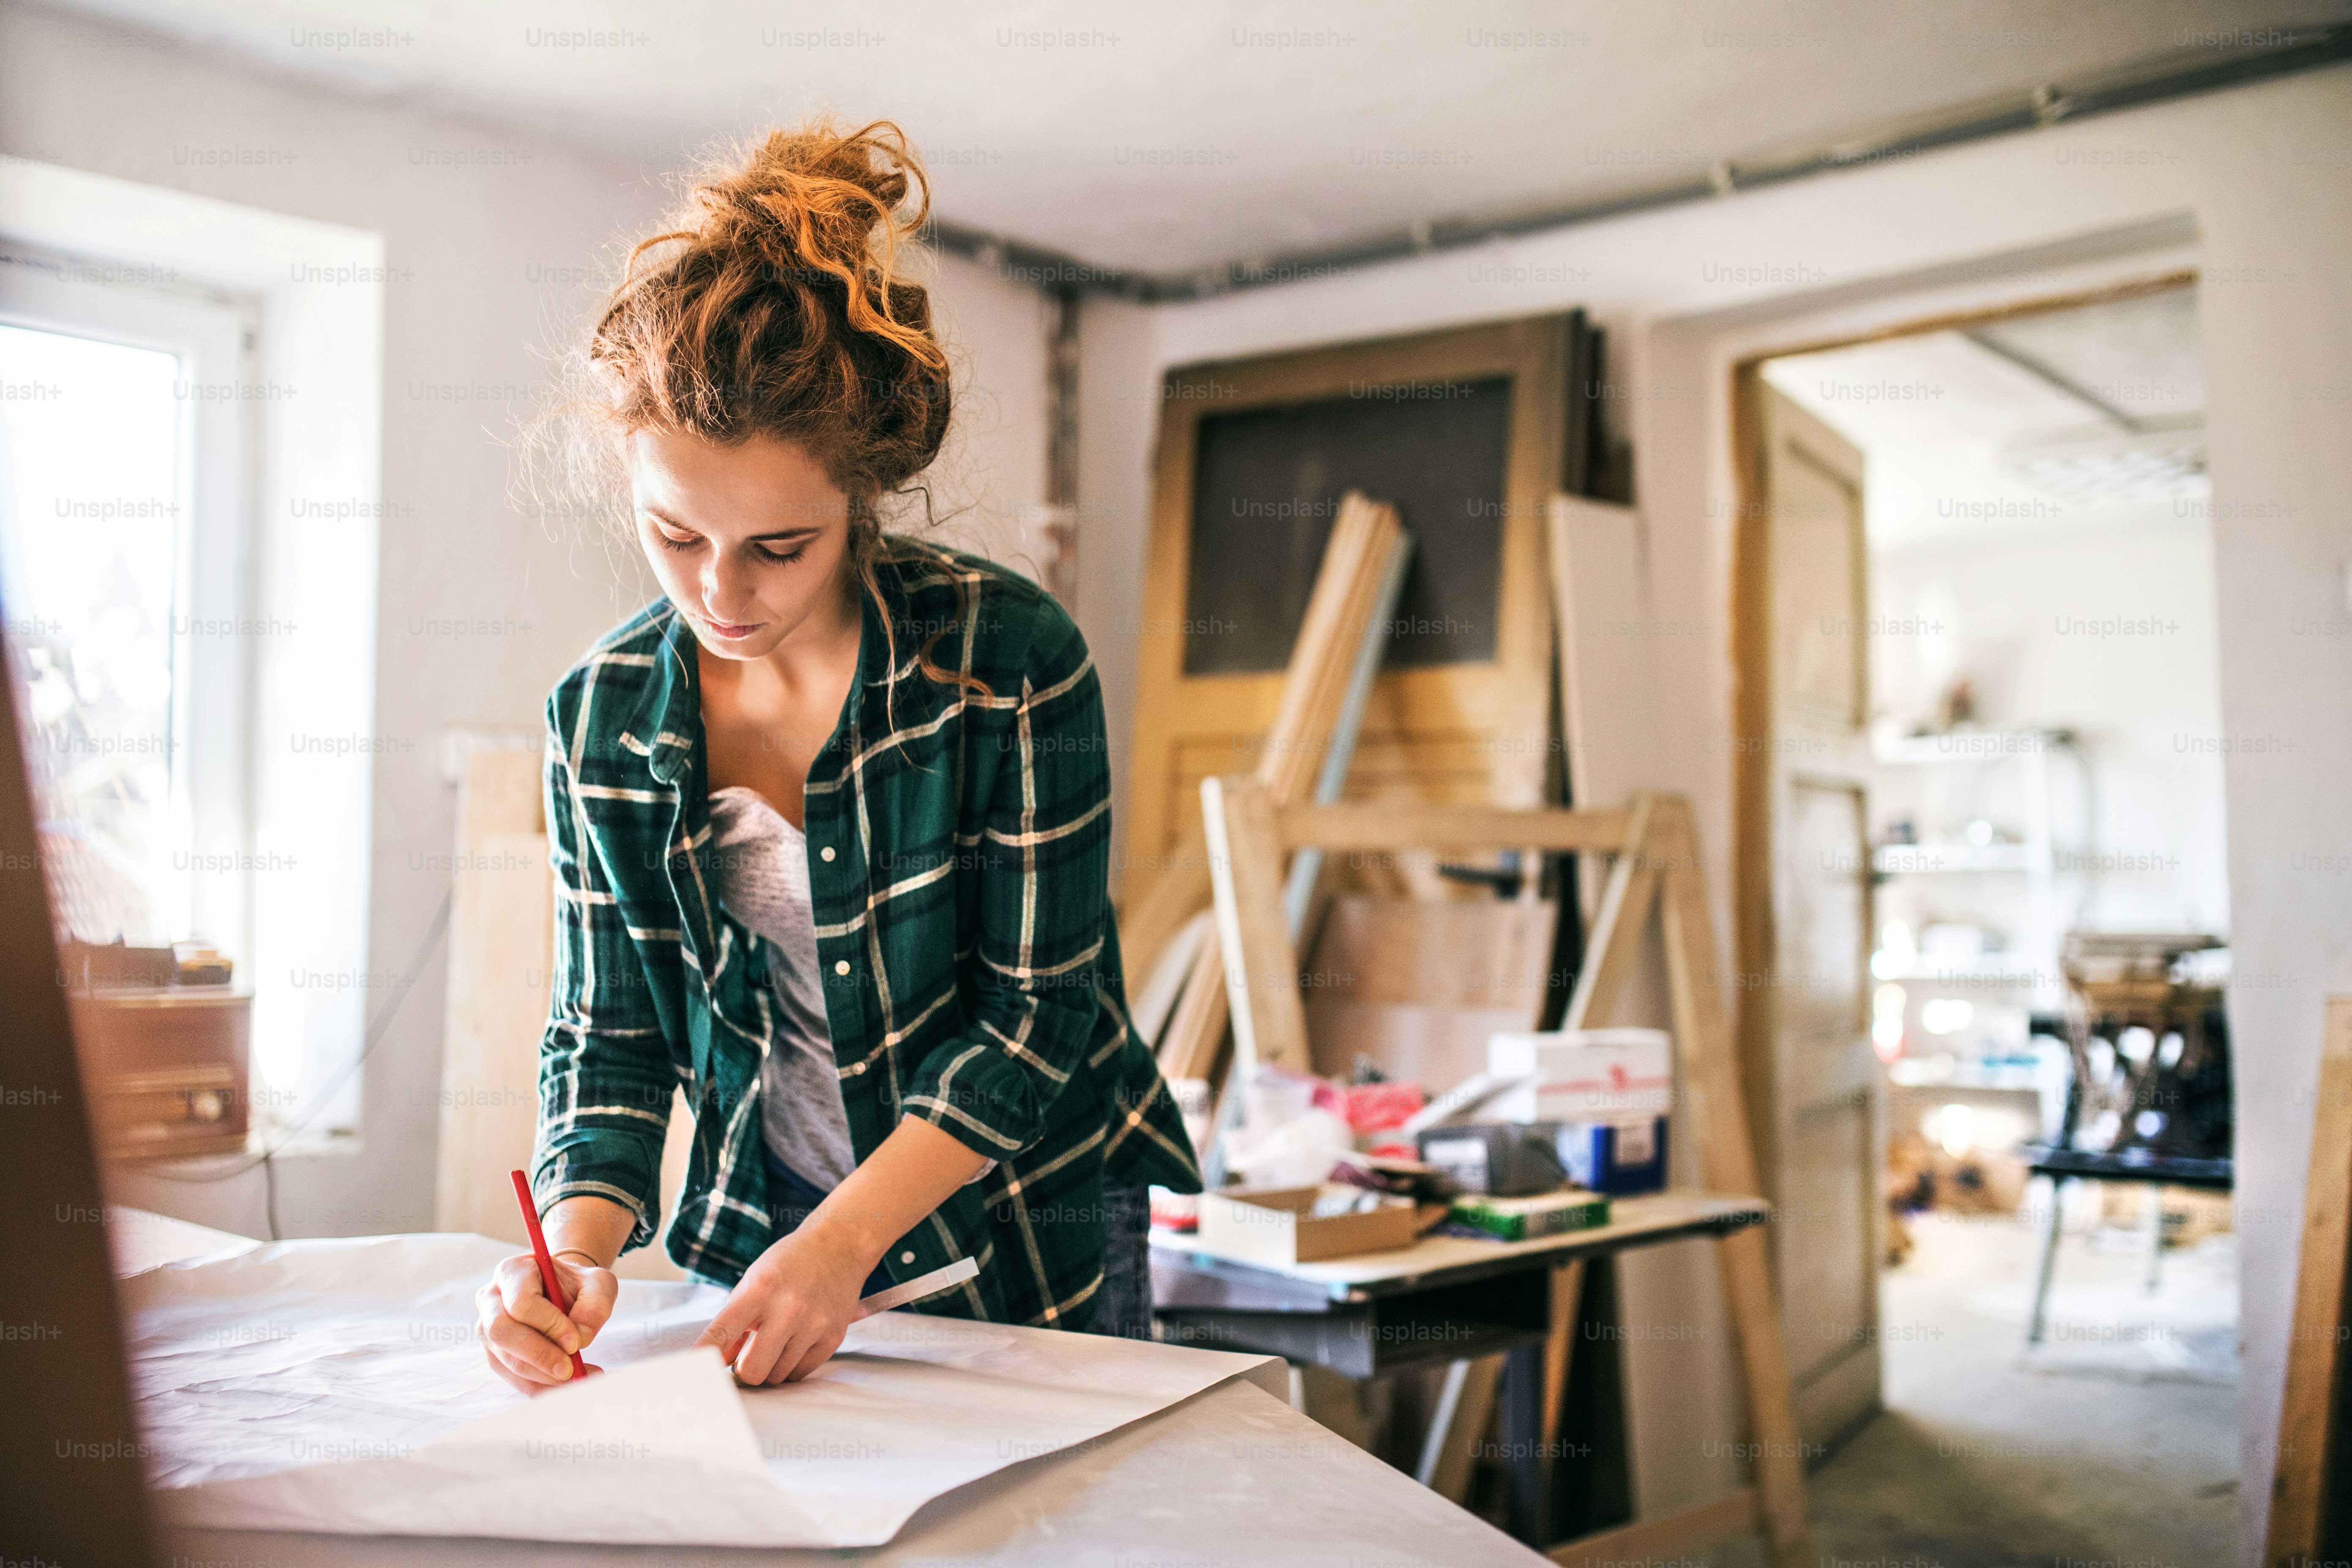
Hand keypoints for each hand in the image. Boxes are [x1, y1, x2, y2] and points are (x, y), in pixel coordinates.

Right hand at [477, 1250, 616, 1393]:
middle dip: (538, 1355)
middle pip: (501, 1332)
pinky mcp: (494, 1353)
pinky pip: (511, 1377)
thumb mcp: (597, 1284)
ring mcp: (487, 1328)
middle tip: (570, 1369)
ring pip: (506, 1359)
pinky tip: (567, 1385)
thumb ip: (595, 1305)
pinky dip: (540, 1386)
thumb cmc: (577, 1286)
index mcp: (512, 1271)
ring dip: (542, 1375)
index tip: (575, 1341)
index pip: (521, 1303)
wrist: (562, 1293)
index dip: (548, 1325)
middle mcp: (490, 1298)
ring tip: (579, 1377)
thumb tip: (581, 1337)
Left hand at [693, 1223, 871, 1385]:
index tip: (695, 1375)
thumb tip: (718, 1363)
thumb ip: (733, 1322)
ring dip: (770, 1365)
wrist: (839, 1245)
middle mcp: (789, 1308)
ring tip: (777, 1339)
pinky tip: (795, 1341)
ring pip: (776, 1376)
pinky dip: (791, 1364)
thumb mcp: (753, 1281)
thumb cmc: (789, 1263)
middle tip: (747, 1354)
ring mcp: (814, 1324)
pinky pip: (800, 1373)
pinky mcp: (833, 1336)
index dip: (703, 1359)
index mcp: (760, 1289)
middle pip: (752, 1371)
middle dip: (744, 1369)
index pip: (721, 1334)